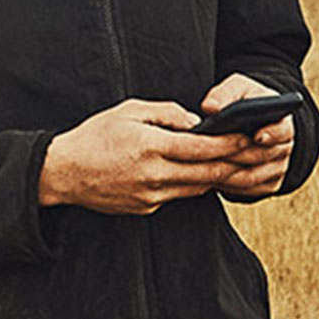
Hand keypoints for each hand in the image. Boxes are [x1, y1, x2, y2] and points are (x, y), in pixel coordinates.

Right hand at [39, 98, 252, 214]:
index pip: (203, 148)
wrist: (64, 172)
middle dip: (235, 163)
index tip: (248, 136)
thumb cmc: (95, 135)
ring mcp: (150, 195)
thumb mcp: (129, 110)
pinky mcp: (146, 208)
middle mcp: (154, 175)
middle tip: (254, 153)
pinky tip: (200, 173)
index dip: (230, 143)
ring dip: (217, 176)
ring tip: (235, 163)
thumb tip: (196, 123)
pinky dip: (192, 183)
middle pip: (208, 173)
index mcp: (150, 146)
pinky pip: (178, 195)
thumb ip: (166, 113)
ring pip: (197, 187)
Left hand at [198, 73, 295, 198]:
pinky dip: (226, 185)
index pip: (283, 131)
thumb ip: (225, 94)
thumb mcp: (237, 89)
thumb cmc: (243, 100)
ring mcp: (277, 169)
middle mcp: (284, 148)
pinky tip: (206, 177)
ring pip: (251, 177)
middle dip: (235, 155)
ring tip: (201, 166)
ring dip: (226, 173)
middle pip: (261, 156)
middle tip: (210, 153)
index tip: (257, 135)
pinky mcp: (267, 185)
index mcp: (282, 122)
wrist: (252, 121)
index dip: (272, 134)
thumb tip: (210, 107)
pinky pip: (246, 190)